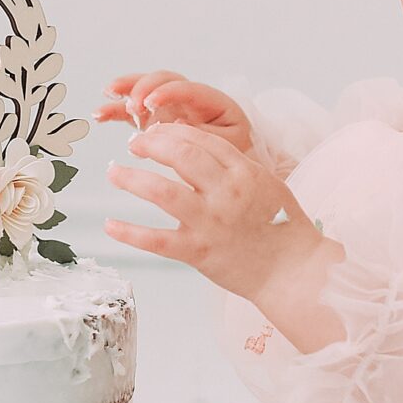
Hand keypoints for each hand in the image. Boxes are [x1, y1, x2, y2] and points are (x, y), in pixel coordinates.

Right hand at [95, 71, 253, 155]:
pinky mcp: (154, 122)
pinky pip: (133, 110)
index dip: (170, 91)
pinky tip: (100, 114)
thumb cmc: (236, 165)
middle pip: (165, 80)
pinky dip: (116, 110)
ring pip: (145, 88)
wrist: (235, 183)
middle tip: (136, 105)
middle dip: (146, 88)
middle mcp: (189, 102)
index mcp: (214, 105)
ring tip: (111, 96)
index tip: (154, 101)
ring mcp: (169, 110)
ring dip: (126, 89)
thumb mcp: (228, 151)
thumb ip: (204, 138)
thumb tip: (174, 126)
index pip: (190, 88)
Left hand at [103, 122, 326, 305]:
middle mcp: (226, 193)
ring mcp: (210, 222)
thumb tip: (199, 149)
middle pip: (179, 156)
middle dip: (150, 144)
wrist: (292, 271)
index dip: (172, 132)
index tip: (155, 131)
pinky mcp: (198, 251)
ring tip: (114, 172)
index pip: (201, 140)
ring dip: (131, 179)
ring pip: (161, 191)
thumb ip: (235, 166)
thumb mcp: (267, 184)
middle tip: (133, 144)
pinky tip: (110, 225)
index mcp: (244, 172)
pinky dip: (129, 233)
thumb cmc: (282, 228)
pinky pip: (156, 240)